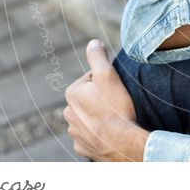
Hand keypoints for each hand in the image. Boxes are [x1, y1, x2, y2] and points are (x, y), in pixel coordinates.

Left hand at [63, 39, 147, 160]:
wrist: (121, 143)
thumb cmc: (115, 108)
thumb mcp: (108, 75)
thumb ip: (98, 56)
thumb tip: (92, 42)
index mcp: (73, 92)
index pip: (92, 79)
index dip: (107, 82)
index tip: (116, 91)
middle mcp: (69, 112)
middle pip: (90, 98)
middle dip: (102, 99)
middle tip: (117, 104)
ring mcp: (75, 131)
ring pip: (90, 117)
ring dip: (100, 116)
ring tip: (115, 119)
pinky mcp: (82, 146)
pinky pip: (91, 136)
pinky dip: (99, 134)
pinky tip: (110, 133)